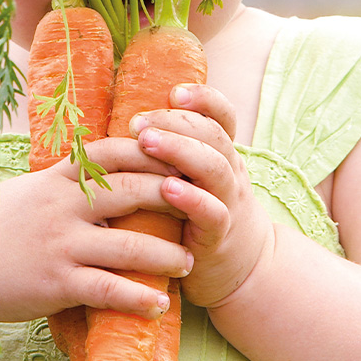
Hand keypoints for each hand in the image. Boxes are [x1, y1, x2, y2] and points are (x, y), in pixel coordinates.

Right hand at [0, 136, 192, 322]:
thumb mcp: (27, 191)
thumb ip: (64, 182)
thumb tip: (101, 170)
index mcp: (57, 178)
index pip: (113, 153)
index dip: (151, 152)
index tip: (181, 155)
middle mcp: (63, 205)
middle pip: (131, 191)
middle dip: (172, 197)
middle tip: (201, 206)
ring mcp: (61, 244)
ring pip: (129, 244)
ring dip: (166, 254)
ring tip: (188, 260)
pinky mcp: (56, 283)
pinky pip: (108, 289)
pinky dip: (138, 297)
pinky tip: (158, 304)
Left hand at [129, 83, 273, 308]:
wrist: (238, 268)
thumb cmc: (198, 213)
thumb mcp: (193, 176)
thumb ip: (171, 150)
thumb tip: (122, 117)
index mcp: (220, 152)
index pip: (222, 115)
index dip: (203, 98)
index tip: (174, 91)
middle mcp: (229, 171)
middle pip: (212, 134)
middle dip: (175, 122)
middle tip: (138, 122)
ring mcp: (228, 202)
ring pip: (214, 167)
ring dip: (179, 151)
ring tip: (147, 143)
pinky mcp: (219, 236)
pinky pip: (213, 213)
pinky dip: (191, 199)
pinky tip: (167, 189)